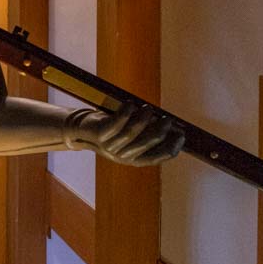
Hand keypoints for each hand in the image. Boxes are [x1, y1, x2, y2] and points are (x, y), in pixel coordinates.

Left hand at [68, 102, 183, 165]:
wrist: (81, 131)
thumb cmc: (112, 130)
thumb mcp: (132, 135)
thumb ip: (148, 133)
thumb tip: (173, 127)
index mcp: (135, 159)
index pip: (158, 157)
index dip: (172, 147)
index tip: (181, 135)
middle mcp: (124, 156)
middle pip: (148, 143)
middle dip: (161, 130)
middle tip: (168, 119)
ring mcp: (111, 147)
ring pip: (133, 132)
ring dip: (144, 119)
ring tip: (149, 108)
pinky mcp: (101, 135)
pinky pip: (117, 123)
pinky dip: (125, 112)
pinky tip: (131, 104)